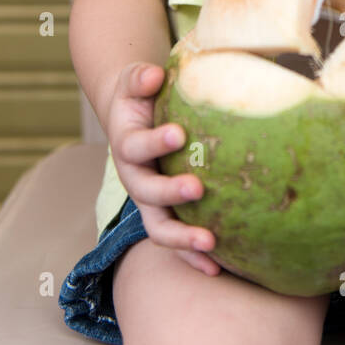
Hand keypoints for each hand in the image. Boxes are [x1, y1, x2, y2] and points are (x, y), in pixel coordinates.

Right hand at [106, 62, 221, 275]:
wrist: (131, 117)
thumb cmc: (141, 96)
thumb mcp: (135, 81)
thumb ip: (140, 78)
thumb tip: (153, 76)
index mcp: (126, 144)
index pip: (135, 146)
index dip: (154, 142)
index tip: (178, 134)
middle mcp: (134, 177)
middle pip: (146, 193)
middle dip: (170, 193)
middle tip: (197, 189)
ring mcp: (148, 201)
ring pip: (159, 227)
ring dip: (183, 239)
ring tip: (211, 242)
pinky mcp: (165, 214)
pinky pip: (177, 240)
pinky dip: (194, 257)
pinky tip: (219, 268)